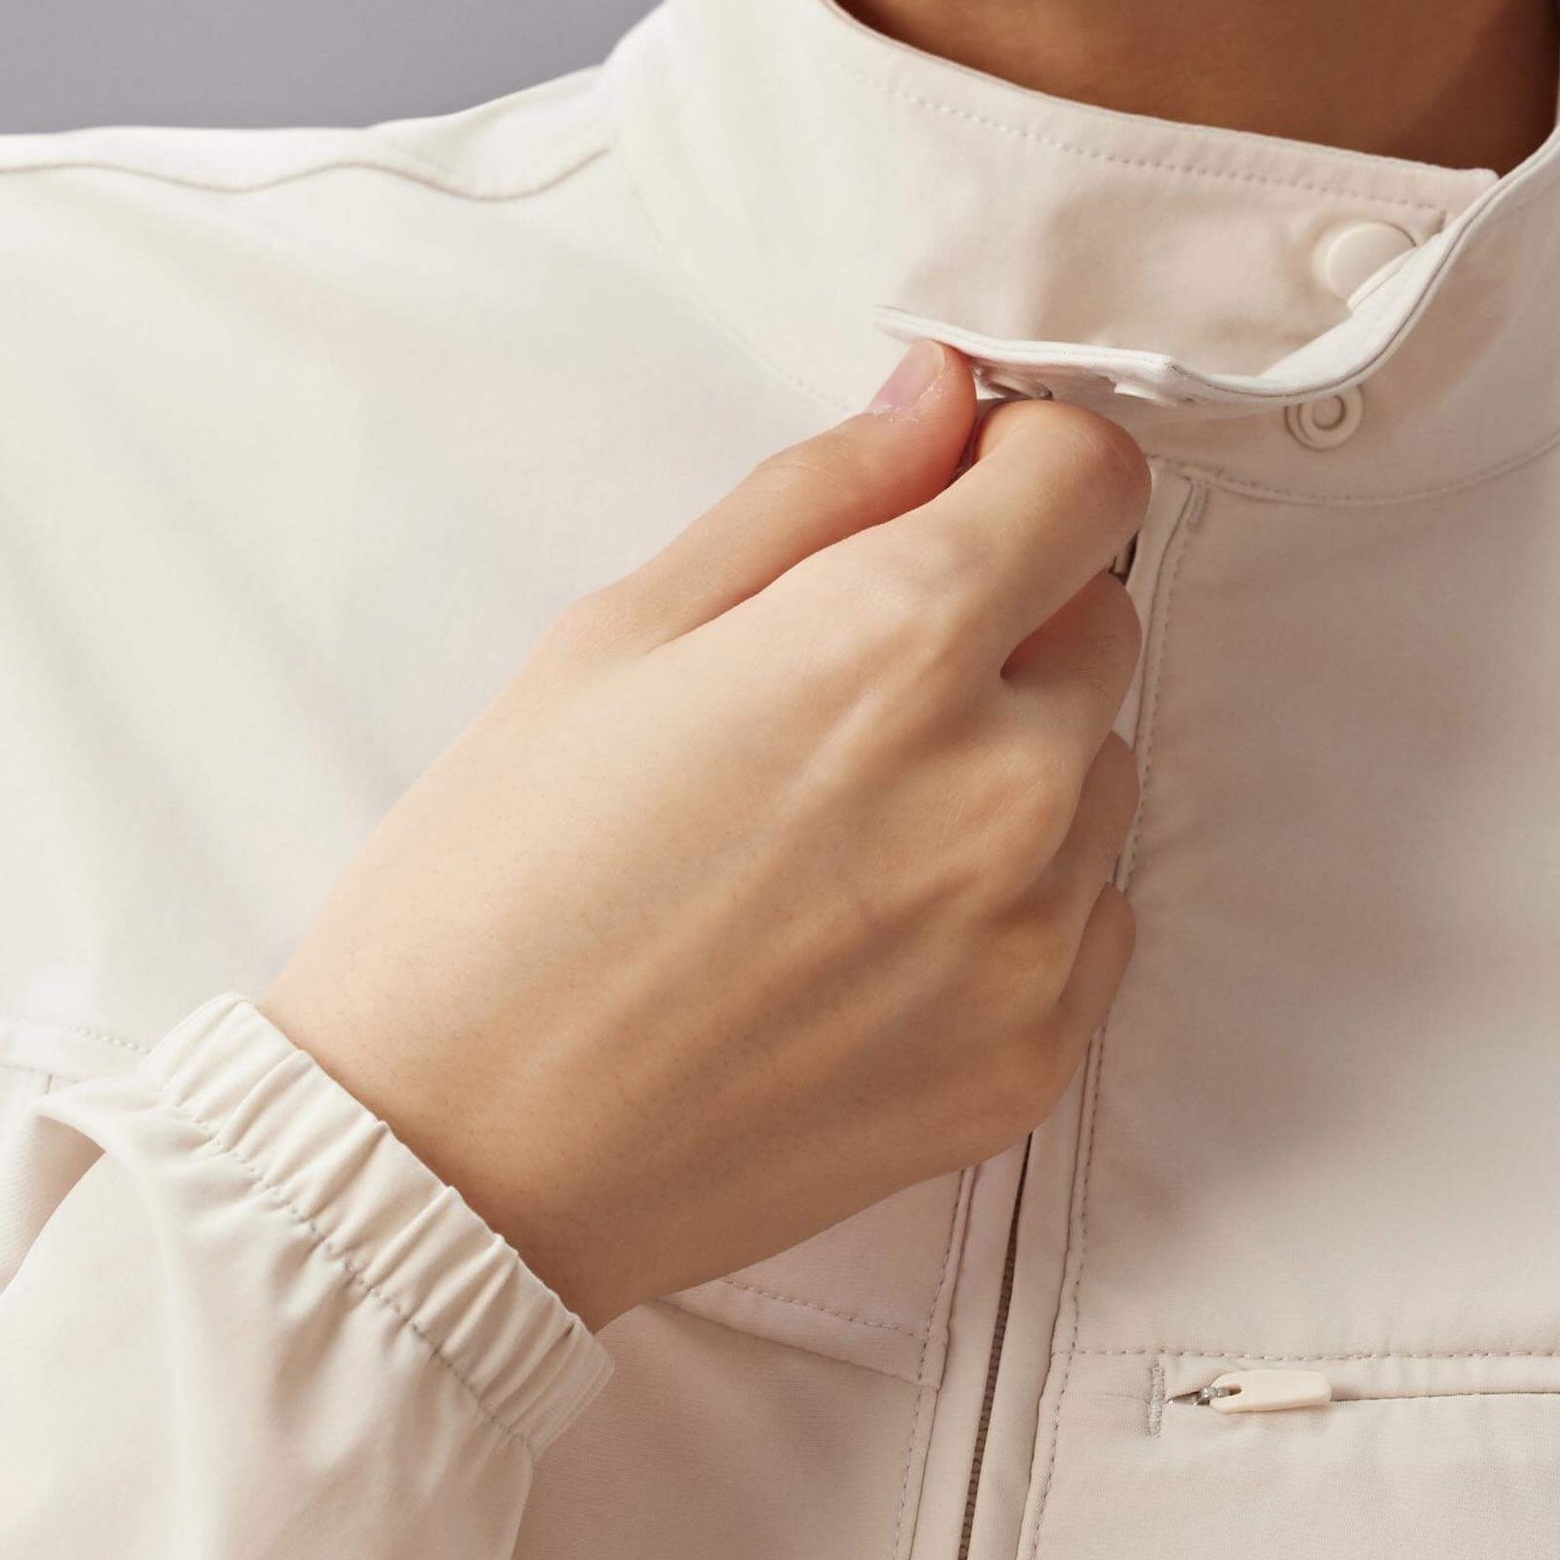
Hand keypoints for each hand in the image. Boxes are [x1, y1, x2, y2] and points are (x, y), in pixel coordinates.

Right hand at [258, 339, 1149, 1331]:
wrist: (454, 1161)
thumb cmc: (498, 883)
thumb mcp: (618, 635)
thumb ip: (813, 495)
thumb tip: (941, 398)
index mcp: (897, 642)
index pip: (1089, 477)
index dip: (1020, 465)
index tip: (957, 496)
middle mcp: (1005, 787)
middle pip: (1104, 622)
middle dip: (1008, 616)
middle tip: (844, 685)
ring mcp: (1032, 940)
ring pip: (1101, 775)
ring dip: (1015, 763)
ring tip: (839, 829)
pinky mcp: (1032, 1060)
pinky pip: (1090, 917)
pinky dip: (1016, 898)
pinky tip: (867, 930)